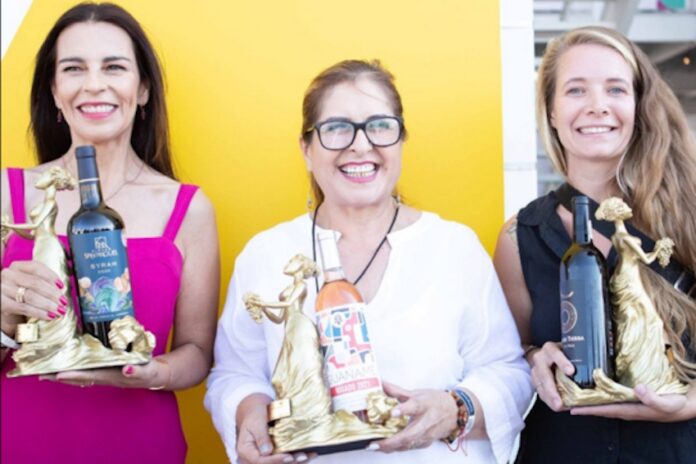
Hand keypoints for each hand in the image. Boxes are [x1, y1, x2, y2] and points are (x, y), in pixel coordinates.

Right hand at [1, 260, 65, 331]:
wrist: (4, 304)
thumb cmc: (21, 291)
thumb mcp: (29, 282)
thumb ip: (42, 281)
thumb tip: (60, 289)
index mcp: (17, 266)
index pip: (36, 267)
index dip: (51, 276)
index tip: (62, 286)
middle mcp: (8, 275)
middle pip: (35, 283)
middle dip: (53, 294)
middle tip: (63, 302)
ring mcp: (3, 288)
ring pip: (31, 296)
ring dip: (48, 305)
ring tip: (59, 311)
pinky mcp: (1, 303)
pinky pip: (24, 308)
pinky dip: (39, 313)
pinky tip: (49, 316)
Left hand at [39, 359, 166, 388]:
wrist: (155, 375)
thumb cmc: (151, 372)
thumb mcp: (147, 371)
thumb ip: (137, 370)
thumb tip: (126, 369)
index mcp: (113, 376)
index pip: (90, 375)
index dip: (74, 375)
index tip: (58, 374)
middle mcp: (105, 377)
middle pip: (80, 378)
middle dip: (61, 376)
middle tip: (41, 374)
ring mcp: (105, 375)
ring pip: (80, 376)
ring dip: (63, 375)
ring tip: (46, 372)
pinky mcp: (106, 370)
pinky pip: (86, 371)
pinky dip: (74, 370)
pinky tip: (66, 366)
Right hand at [236, 393, 311, 463]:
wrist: (257, 413)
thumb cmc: (255, 414)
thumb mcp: (256, 421)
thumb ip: (261, 436)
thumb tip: (266, 452)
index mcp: (245, 451)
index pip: (260, 461)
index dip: (276, 460)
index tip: (289, 457)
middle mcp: (253, 458)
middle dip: (289, 463)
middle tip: (303, 456)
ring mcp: (264, 459)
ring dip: (295, 462)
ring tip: (308, 456)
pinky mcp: (274, 457)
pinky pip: (285, 460)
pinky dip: (296, 459)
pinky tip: (309, 454)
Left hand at [372, 381, 456, 451]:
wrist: (455, 413)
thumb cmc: (435, 401)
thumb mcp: (417, 393)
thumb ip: (396, 391)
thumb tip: (379, 383)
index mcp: (424, 404)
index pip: (414, 406)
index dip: (404, 410)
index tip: (393, 412)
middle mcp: (427, 421)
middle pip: (411, 434)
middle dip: (392, 441)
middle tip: (375, 443)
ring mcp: (427, 434)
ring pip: (409, 444)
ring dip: (391, 447)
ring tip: (374, 446)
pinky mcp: (426, 443)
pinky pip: (409, 447)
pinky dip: (395, 448)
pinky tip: (383, 447)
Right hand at [528, 342, 573, 411]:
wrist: (543, 354)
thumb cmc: (561, 353)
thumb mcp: (569, 350)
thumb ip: (579, 357)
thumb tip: (598, 370)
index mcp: (550, 349)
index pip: (554, 353)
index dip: (562, 362)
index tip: (571, 371)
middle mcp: (540, 359)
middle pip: (544, 374)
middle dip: (552, 389)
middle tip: (559, 402)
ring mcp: (536, 370)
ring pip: (540, 385)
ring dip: (549, 398)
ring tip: (558, 407)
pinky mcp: (535, 380)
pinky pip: (540, 392)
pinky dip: (548, 400)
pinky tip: (557, 406)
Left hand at [570, 383, 693, 421]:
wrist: (685, 404)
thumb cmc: (675, 405)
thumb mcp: (666, 403)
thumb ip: (652, 398)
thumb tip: (637, 389)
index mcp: (630, 409)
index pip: (604, 409)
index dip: (587, 409)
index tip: (571, 408)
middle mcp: (626, 406)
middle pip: (600, 406)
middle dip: (583, 404)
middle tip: (565, 399)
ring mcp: (628, 402)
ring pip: (604, 400)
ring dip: (590, 397)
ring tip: (573, 390)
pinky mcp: (632, 396)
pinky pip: (612, 394)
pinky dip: (601, 390)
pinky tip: (594, 384)